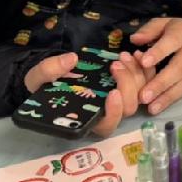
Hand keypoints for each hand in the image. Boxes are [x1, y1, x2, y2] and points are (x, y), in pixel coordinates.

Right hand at [23, 52, 154, 135]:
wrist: (48, 76)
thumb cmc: (42, 84)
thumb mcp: (37, 78)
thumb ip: (49, 71)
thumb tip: (71, 59)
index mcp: (86, 119)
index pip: (106, 126)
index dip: (114, 113)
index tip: (113, 93)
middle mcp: (105, 113)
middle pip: (128, 108)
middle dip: (127, 85)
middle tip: (115, 65)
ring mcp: (117, 100)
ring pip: (139, 95)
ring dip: (137, 75)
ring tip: (125, 56)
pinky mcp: (125, 86)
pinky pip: (143, 83)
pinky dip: (144, 70)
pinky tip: (135, 55)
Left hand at [133, 18, 181, 113]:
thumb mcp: (166, 23)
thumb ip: (150, 30)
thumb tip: (134, 39)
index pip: (172, 42)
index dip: (158, 52)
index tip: (144, 63)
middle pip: (179, 67)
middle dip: (161, 83)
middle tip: (144, 96)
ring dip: (167, 96)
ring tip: (151, 107)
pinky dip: (173, 99)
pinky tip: (160, 106)